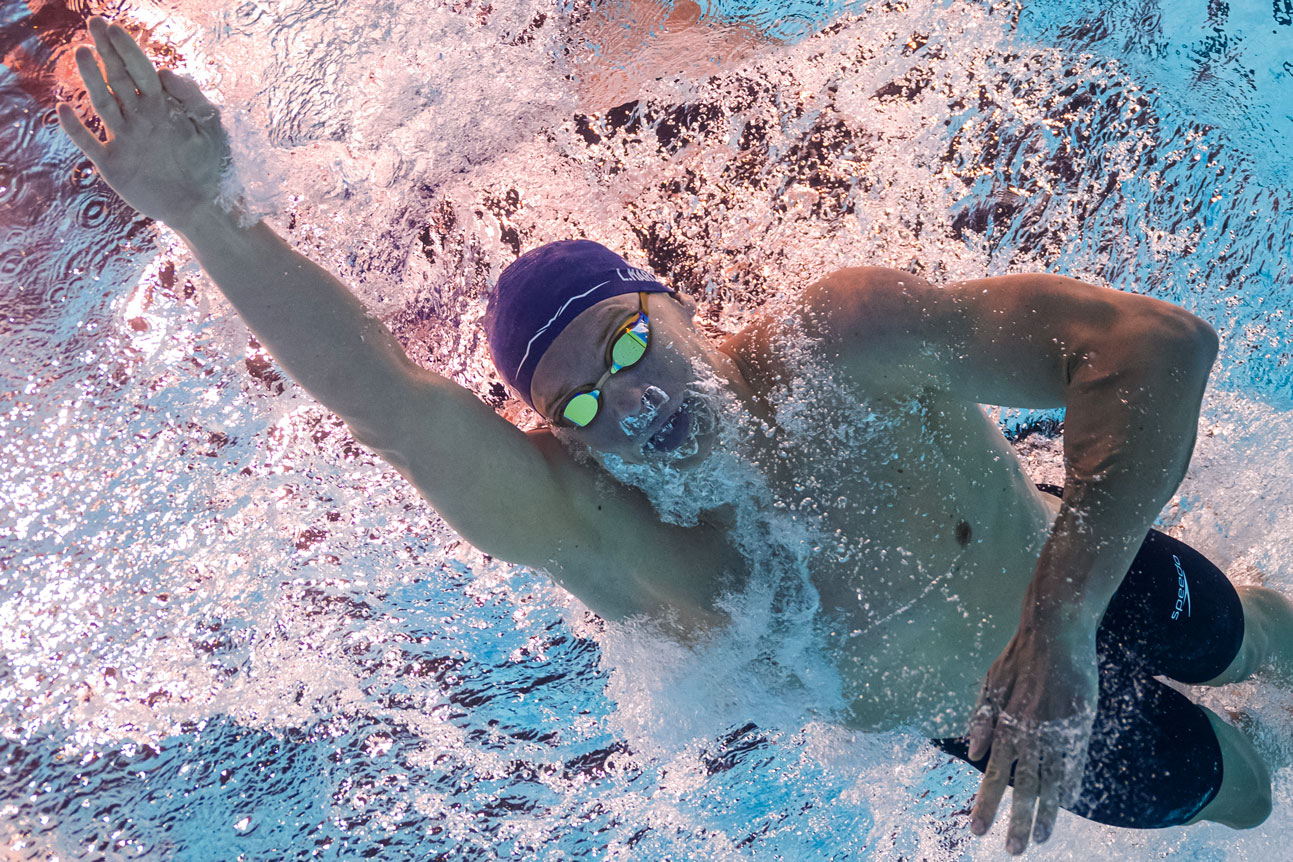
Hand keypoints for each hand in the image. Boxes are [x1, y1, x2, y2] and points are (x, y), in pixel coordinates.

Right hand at [57, 17, 229, 232]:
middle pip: (117, 79)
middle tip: (93, 24)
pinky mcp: (113, 164)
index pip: (141, 71)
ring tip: (82, 53)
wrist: (200, 206)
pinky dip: (76, 128)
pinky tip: (64, 109)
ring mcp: (124, 139)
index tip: (113, 27)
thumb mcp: (211, 129)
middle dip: (106, 51)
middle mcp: (139, 119)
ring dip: (91, 79)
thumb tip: (165, 71)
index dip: (127, 48)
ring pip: (102, 104)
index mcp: (161, 108)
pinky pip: (89, 143)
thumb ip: (192, 99)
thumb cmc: (210, 167)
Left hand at [966, 623, 1097, 853]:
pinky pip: (1075, 763)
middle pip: (1024, 789)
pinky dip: (1071, 785)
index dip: (986, 805)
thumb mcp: (989, 685)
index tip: (979, 831)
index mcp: (1005, 726)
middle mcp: (1030, 735)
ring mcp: (1057, 733)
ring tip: (1041, 840)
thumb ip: (981, 720)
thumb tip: (972, 753)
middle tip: (1012, 851)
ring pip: (1051, 783)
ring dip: (1047, 814)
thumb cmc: (1018, 658)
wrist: (1055, 633)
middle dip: (1017, 822)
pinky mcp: (1080, 726)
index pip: (993, 776)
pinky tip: (1068, 804)